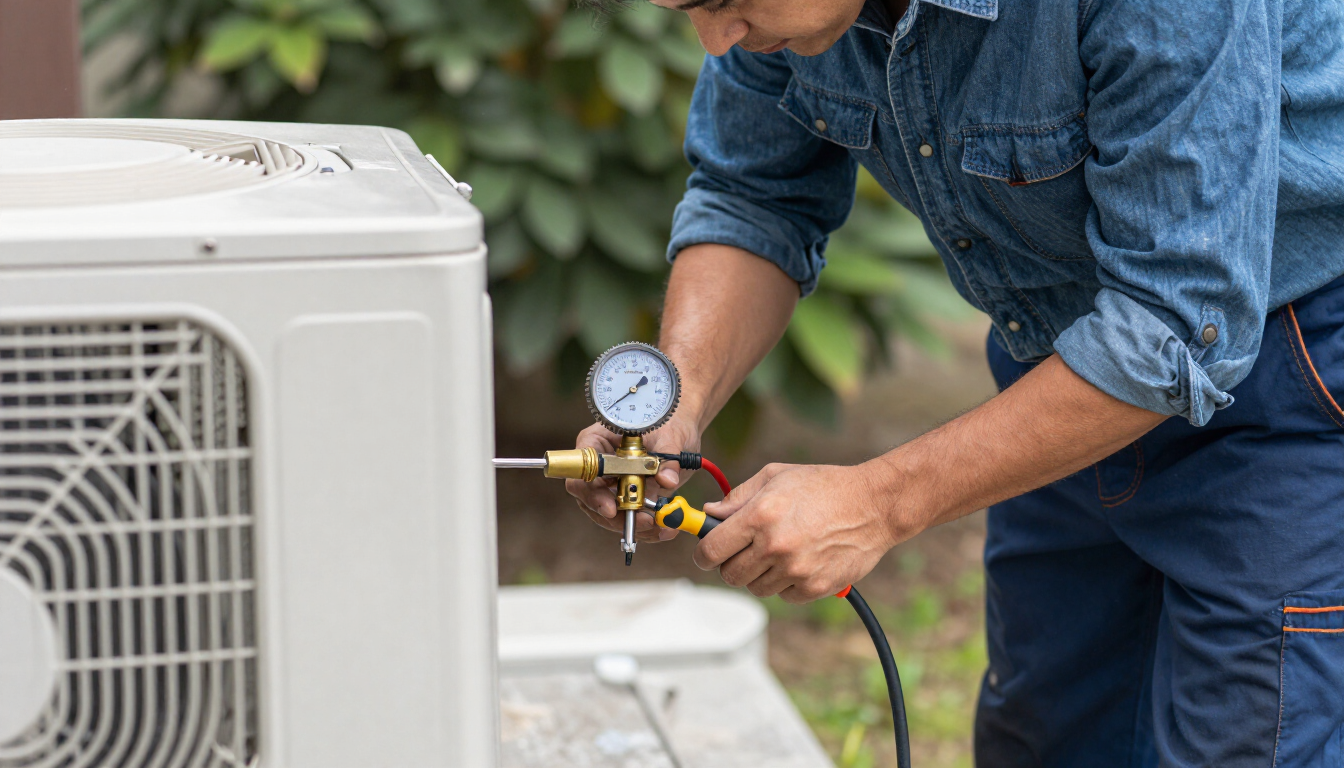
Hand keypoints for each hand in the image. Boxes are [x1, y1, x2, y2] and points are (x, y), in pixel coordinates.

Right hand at [565, 414, 700, 542]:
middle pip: (591, 497)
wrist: (680, 432)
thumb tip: (668, 480)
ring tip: (659, 526)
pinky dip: (644, 528)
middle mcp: (598, 464)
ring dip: (632, 524)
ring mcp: (609, 483)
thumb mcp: (670, 436)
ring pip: (607, 513)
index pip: (582, 468)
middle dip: (616, 516)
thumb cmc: (668, 423)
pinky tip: (663, 529)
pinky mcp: (624, 498)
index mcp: (597, 440)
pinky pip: (626, 518)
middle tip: (643, 521)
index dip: (591, 492)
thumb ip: (668, 458)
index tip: (610, 509)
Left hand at [694, 462, 917, 602]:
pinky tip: (800, 562)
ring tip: (778, 552)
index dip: (704, 553)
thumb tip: (710, 513)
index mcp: (760, 516)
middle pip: (730, 575)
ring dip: (760, 574)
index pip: (711, 550)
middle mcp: (775, 546)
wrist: (873, 504)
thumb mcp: (776, 476)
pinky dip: (786, 584)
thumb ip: (738, 497)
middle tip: (746, 550)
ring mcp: (796, 569)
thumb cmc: (824, 486)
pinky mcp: (815, 586)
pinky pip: (784, 596)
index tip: (707, 553)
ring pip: (756, 588)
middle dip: (731, 564)